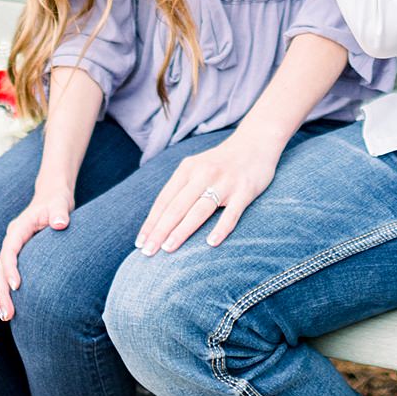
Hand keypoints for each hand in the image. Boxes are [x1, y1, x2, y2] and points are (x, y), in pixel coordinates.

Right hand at [0, 180, 73, 318]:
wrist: (52, 196)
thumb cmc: (56, 200)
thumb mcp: (60, 203)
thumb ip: (59, 213)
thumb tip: (60, 224)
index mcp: (18, 228)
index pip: (9, 250)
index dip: (11, 268)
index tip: (17, 286)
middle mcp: (12, 240)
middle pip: (0, 268)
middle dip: (2, 291)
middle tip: (8, 314)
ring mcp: (13, 248)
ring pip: (1, 274)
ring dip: (3, 295)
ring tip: (8, 317)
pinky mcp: (19, 255)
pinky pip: (8, 275)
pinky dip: (8, 290)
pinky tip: (15, 307)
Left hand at [134, 131, 282, 255]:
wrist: (255, 144)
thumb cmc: (220, 163)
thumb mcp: (196, 168)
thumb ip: (181, 189)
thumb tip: (159, 221)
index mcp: (187, 169)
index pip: (164, 200)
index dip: (151, 222)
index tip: (140, 243)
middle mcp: (203, 174)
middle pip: (177, 207)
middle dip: (160, 230)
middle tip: (148, 251)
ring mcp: (225, 182)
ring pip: (200, 210)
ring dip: (182, 230)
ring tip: (168, 248)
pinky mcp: (245, 190)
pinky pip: (232, 213)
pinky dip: (221, 228)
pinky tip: (211, 243)